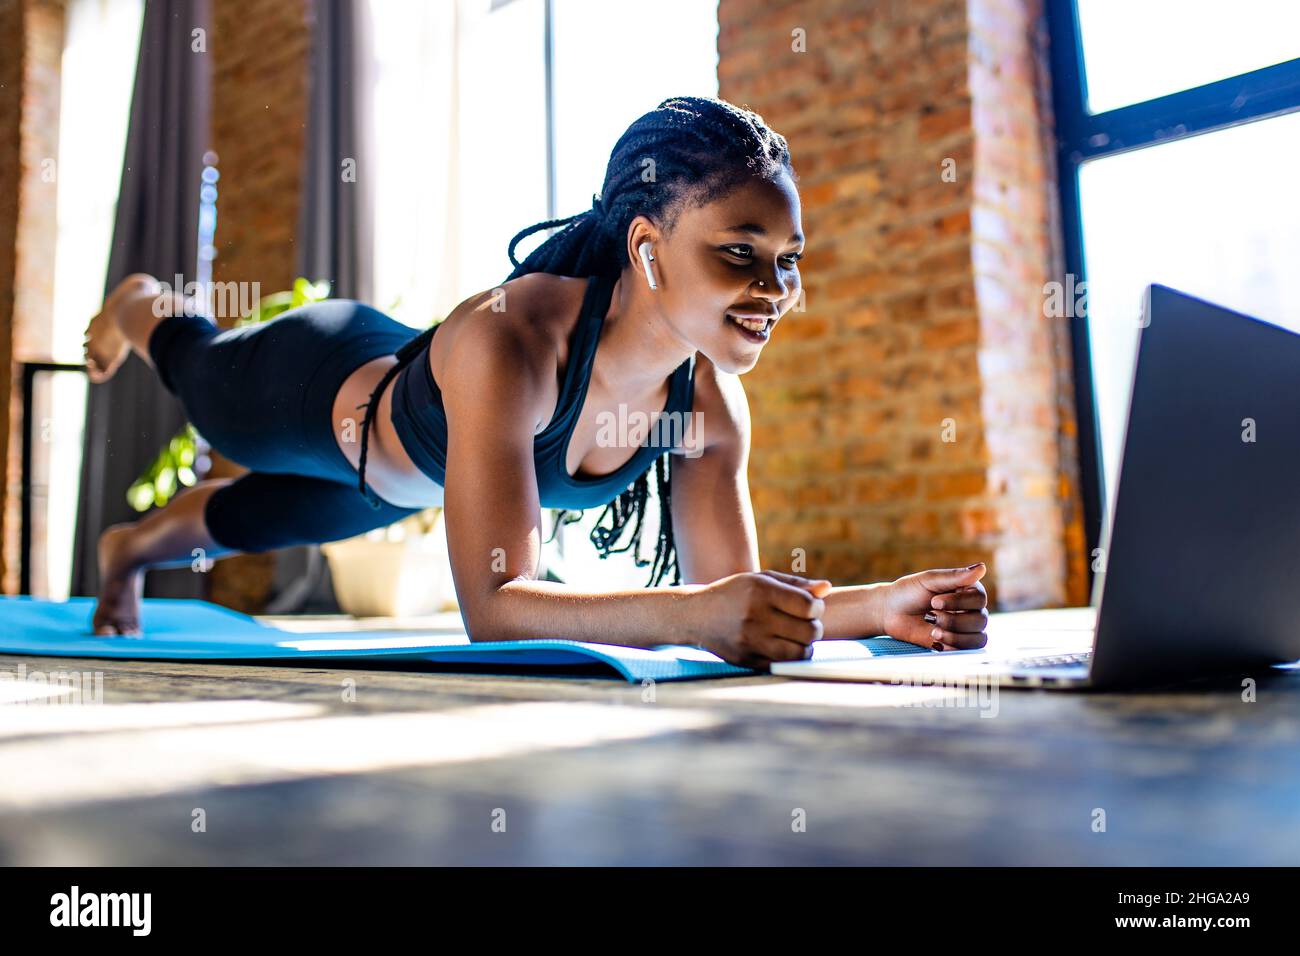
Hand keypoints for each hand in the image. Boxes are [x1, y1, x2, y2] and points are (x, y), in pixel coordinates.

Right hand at [692, 570, 831, 668]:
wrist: (696, 615)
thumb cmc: (737, 594)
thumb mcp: (763, 580)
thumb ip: (796, 585)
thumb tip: (827, 588)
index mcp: (761, 591)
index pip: (808, 606)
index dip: (817, 608)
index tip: (810, 607)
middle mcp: (755, 616)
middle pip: (809, 632)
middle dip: (814, 628)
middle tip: (806, 624)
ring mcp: (749, 641)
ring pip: (798, 653)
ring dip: (805, 647)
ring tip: (798, 638)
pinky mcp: (746, 659)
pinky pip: (781, 665)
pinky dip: (788, 658)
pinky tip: (783, 647)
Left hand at [879, 562, 987, 650]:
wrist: (889, 613)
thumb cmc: (908, 592)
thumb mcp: (929, 580)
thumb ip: (955, 576)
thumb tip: (982, 568)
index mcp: (967, 589)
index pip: (979, 599)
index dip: (959, 602)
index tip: (934, 601)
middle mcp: (970, 609)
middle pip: (981, 620)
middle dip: (954, 621)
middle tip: (930, 615)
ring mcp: (964, 628)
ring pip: (978, 638)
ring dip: (955, 636)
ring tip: (933, 631)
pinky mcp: (956, 643)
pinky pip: (968, 651)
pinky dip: (953, 646)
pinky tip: (935, 640)